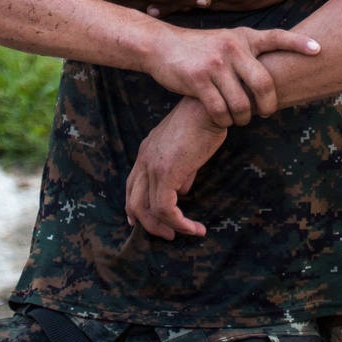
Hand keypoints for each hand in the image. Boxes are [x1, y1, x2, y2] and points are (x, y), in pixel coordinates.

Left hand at [126, 97, 226, 239]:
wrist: (209, 106)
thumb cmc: (205, 123)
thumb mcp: (189, 150)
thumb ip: (183, 172)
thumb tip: (183, 191)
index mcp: (147, 152)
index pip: (132, 186)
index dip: (136, 209)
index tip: (150, 223)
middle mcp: (144, 160)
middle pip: (133, 202)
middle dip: (149, 224)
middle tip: (168, 235)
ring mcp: (152, 166)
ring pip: (149, 209)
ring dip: (167, 227)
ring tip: (188, 232)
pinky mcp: (165, 172)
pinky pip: (165, 208)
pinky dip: (179, 222)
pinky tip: (194, 227)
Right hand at [148, 24, 320, 127]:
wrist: (161, 46)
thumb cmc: (198, 48)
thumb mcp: (226, 40)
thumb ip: (248, 51)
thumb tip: (276, 69)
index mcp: (244, 37)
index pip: (277, 37)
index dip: (299, 44)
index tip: (319, 50)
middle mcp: (233, 47)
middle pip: (264, 84)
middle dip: (269, 105)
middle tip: (266, 112)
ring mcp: (216, 63)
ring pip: (242, 103)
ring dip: (243, 118)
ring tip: (240, 118)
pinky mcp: (199, 79)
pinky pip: (220, 110)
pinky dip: (224, 120)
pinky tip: (222, 119)